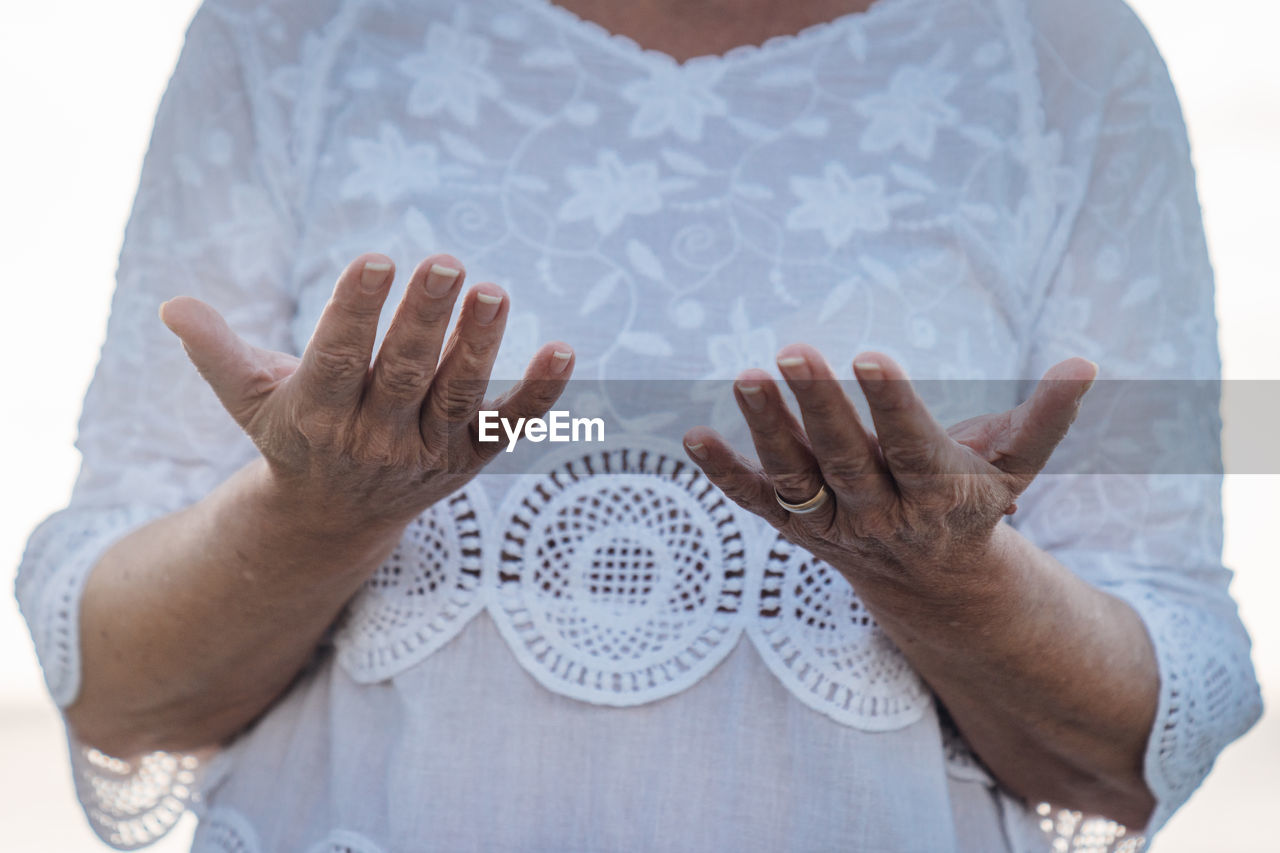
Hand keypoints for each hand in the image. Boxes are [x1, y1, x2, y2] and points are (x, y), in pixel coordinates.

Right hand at [159, 252, 574, 544]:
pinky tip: (565, 350)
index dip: (356, 312)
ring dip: (481, 347)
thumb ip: (216, 352)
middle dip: (425, 319)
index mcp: (318, 418)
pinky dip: (540, 393)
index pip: (339, 360)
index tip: (375, 259)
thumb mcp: (248, 399)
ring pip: (459, 396)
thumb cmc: (292, 437)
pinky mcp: (472, 458)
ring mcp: (429, 452)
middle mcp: (376, 439)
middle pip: (405, 374)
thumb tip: (172, 305)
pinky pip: (512, 425)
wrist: (334, 518)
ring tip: (495, 291)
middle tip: (446, 262)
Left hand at [682, 344, 1096, 596]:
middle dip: (819, 407)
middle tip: (792, 352)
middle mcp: (882, 513)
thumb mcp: (1013, 467)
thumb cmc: (971, 503)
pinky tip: (692, 436)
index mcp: (939, 492)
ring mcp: (834, 524)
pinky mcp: (796, 527)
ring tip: (743, 375)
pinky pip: (757, 502)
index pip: (913, 445)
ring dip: (767, 431)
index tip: (868, 356)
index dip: (891, 404)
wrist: (930, 582)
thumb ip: (1046, 418)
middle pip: (847, 459)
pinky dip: (725, 475)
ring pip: (797, 479)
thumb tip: (1087, 362)